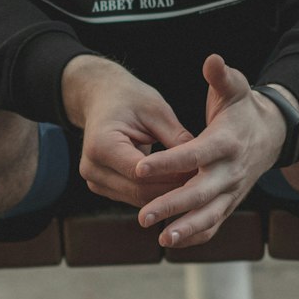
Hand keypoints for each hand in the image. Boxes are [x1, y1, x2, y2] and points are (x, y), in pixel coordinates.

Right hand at [61, 56, 195, 206]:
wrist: (102, 99)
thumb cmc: (131, 99)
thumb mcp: (156, 110)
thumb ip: (176, 138)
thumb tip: (202, 164)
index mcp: (101, 145)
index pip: (141, 173)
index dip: (172, 176)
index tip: (202, 173)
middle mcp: (92, 168)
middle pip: (140, 191)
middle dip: (173, 190)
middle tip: (206, 186)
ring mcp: (95, 181)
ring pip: (139, 199)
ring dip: (168, 196)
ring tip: (197, 188)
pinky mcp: (103, 187)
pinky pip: (135, 197)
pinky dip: (158, 194)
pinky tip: (181, 189)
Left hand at [133, 54, 286, 248]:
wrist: (271, 134)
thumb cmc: (243, 109)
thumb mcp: (236, 89)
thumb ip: (222, 77)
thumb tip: (212, 59)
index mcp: (227, 142)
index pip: (194, 155)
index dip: (167, 161)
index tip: (139, 167)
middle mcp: (232, 171)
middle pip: (200, 192)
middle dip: (171, 205)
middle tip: (142, 215)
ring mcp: (233, 191)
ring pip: (210, 215)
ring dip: (186, 229)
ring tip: (161, 239)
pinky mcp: (230, 203)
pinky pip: (214, 224)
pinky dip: (196, 236)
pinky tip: (171, 242)